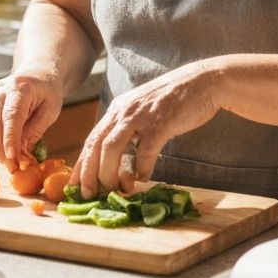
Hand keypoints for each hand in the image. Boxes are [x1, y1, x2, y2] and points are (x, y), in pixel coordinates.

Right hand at [0, 73, 63, 172]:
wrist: (38, 73)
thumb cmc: (48, 92)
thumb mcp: (50, 110)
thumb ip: (35, 131)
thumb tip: (21, 155)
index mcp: (20, 88)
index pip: (11, 115)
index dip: (10, 138)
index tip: (13, 158)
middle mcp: (0, 91)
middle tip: (13, 167)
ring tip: (9, 161)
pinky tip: (0, 151)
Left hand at [72, 64, 220, 197]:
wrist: (202, 81)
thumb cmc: (175, 101)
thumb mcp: (143, 110)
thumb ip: (130, 129)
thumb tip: (119, 160)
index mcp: (118, 109)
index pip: (92, 139)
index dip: (81, 164)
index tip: (74, 186)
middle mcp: (124, 111)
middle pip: (96, 145)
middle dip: (89, 173)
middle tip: (88, 195)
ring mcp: (141, 116)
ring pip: (112, 148)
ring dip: (109, 174)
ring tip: (115, 190)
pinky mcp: (161, 123)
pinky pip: (145, 152)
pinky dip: (142, 169)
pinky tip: (144, 178)